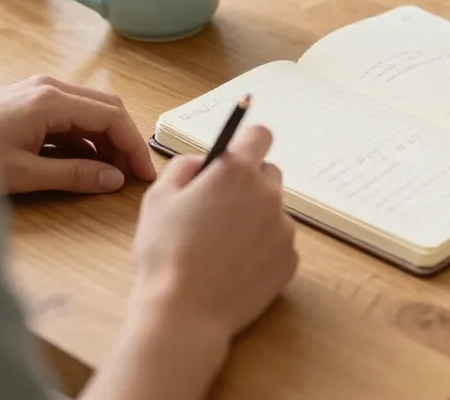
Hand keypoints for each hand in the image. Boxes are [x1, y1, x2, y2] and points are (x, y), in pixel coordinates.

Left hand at [0, 75, 155, 194]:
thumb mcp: (26, 173)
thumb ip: (74, 174)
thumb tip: (113, 179)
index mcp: (51, 100)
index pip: (111, 116)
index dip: (133, 145)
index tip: (143, 172)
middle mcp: (50, 87)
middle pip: (107, 108)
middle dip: (124, 140)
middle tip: (133, 173)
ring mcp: (40, 91)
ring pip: (91, 111)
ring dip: (106, 139)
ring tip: (110, 172)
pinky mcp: (31, 101)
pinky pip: (71, 115)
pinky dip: (85, 137)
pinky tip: (85, 162)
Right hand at [132, 125, 297, 342]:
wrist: (183, 313)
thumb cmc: (165, 253)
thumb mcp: (159, 197)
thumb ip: (185, 166)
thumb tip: (204, 161)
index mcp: (235, 172)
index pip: (259, 135)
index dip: (246, 142)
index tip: (237, 153)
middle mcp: (268, 194)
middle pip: (268, 174)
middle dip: (248, 183)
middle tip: (220, 208)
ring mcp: (283, 227)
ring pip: (273, 210)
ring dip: (255, 217)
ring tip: (222, 245)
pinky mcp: (290, 258)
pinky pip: (279, 242)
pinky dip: (262, 248)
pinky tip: (235, 266)